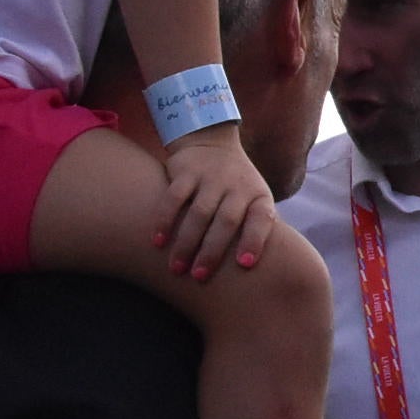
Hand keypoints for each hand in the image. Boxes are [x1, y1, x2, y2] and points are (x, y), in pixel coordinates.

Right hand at [156, 126, 276, 281]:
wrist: (212, 142)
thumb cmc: (236, 186)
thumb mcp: (254, 199)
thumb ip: (256, 227)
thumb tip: (255, 271)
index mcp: (258, 197)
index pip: (261, 219)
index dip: (254, 241)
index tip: (244, 264)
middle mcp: (237, 186)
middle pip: (226, 222)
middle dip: (212, 252)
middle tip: (199, 276)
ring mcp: (212, 178)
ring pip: (199, 213)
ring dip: (186, 242)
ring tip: (176, 268)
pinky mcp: (186, 171)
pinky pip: (174, 197)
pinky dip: (165, 220)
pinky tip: (158, 241)